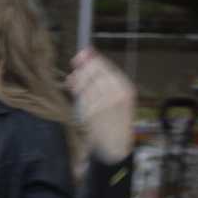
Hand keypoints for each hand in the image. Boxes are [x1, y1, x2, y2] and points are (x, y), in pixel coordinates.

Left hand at [67, 47, 134, 164]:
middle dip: (82, 69)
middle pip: (95, 74)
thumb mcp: (116, 97)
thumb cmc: (114, 119)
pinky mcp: (93, 114)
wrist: (115, 144)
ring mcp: (105, 104)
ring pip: (85, 85)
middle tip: (74, 67)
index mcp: (125, 88)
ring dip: (76, 81)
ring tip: (72, 81)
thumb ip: (103, 79)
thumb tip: (86, 57)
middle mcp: (117, 94)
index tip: (82, 53)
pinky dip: (75, 94)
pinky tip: (74, 93)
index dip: (93, 59)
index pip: (107, 68)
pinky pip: (80, 98)